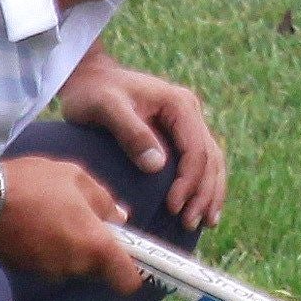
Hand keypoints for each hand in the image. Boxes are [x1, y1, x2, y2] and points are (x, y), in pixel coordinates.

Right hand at [0, 154, 136, 289]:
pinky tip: (39, 222)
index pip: (128, 281)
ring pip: (75, 264)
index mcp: (95, 246)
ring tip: (57, 215)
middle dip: (99, 249)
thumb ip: (104, 200)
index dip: (135, 271)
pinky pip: (53, 262)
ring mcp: (50, 271)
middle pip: (100, 269)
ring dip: (73, 246)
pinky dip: (52, 248)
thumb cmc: (32, 184)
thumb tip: (121, 217)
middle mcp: (75, 266)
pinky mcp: (29, 270)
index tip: (130, 253)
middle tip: (86, 218)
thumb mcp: (76, 177)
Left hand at [61, 55, 227, 231]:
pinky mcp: (178, 133)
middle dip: (203, 193)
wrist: (88, 77)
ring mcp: (187, 122)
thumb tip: (157, 165)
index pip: (196, 150)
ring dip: (210, 192)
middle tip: (188, 222)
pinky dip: (204, 184)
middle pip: (209, 158)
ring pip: (211, 161)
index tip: (172, 207)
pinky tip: (201, 206)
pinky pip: (201, 161)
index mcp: (179, 105)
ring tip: (206, 222)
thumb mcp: (106, 108)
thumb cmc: (93, 92)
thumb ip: (132, 133)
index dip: (188, 182)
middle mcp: (190, 112)